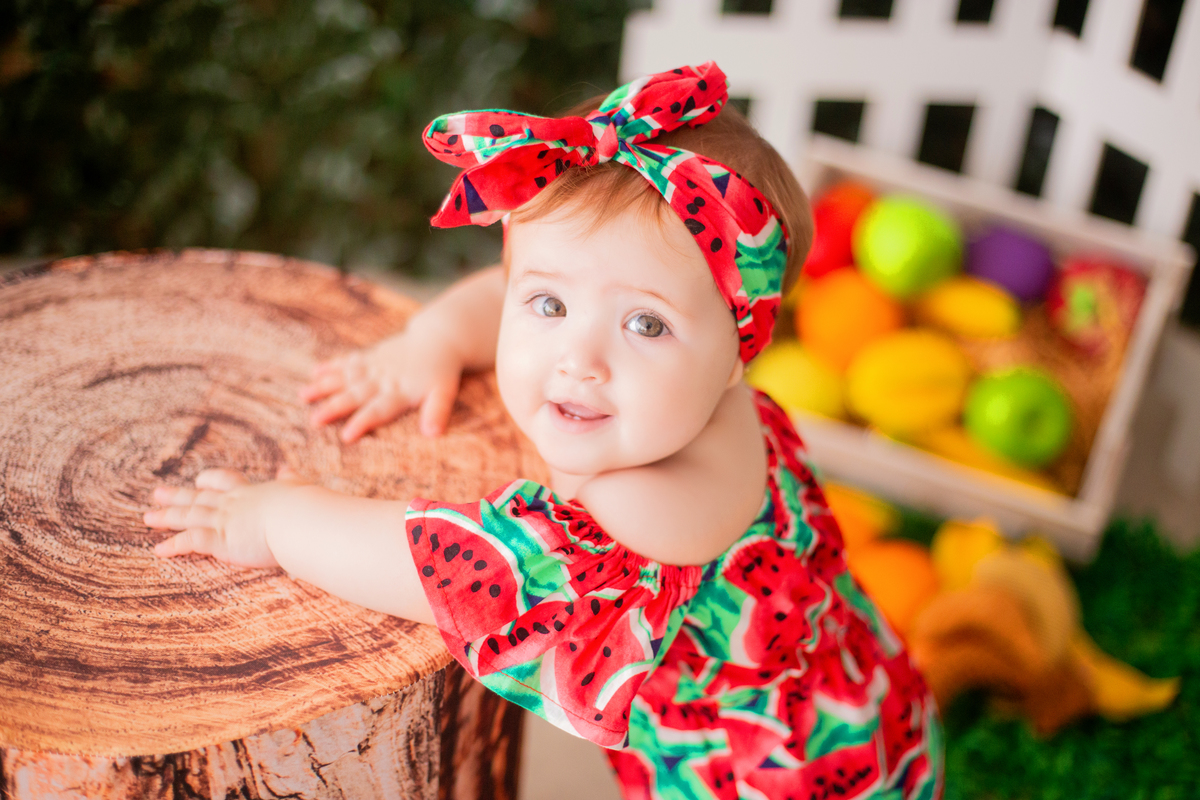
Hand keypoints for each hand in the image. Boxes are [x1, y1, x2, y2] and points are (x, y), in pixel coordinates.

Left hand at [144, 466, 306, 566]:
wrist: (299, 518)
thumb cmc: (304, 505)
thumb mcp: (298, 487)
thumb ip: (291, 480)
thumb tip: (288, 469)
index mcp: (251, 493)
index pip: (226, 482)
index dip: (211, 481)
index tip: (200, 480)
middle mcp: (232, 504)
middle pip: (198, 498)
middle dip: (177, 496)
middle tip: (157, 493)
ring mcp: (224, 521)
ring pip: (188, 517)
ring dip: (167, 518)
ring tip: (148, 517)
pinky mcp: (220, 540)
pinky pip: (191, 542)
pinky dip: (174, 546)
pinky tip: (159, 550)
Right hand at [299, 330, 462, 441]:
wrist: (439, 339)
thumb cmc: (441, 372)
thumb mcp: (445, 392)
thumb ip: (437, 412)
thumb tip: (432, 434)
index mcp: (401, 391)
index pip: (379, 410)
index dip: (363, 422)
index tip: (346, 436)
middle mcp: (384, 379)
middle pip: (356, 394)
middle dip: (335, 407)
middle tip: (314, 420)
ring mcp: (376, 366)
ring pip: (346, 376)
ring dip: (325, 385)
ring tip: (303, 395)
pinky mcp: (372, 356)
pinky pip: (350, 360)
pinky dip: (332, 365)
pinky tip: (315, 371)